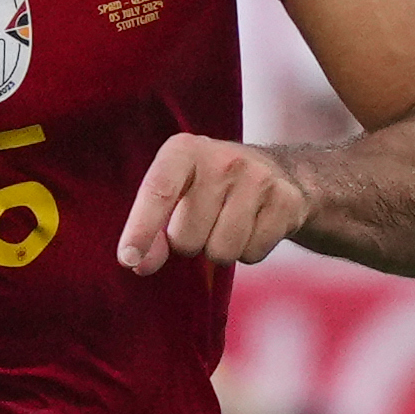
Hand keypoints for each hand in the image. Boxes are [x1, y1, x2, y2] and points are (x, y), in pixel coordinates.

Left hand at [117, 134, 310, 275]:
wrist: (279, 173)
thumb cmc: (209, 187)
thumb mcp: (175, 192)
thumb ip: (150, 226)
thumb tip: (137, 264)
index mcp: (183, 149)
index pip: (157, 191)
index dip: (140, 229)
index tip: (128, 259)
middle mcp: (221, 159)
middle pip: (186, 237)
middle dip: (189, 243)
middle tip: (204, 221)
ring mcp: (258, 178)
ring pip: (220, 252)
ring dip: (219, 251)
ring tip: (227, 224)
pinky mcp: (286, 201)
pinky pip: (252, 254)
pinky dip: (248, 251)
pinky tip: (254, 225)